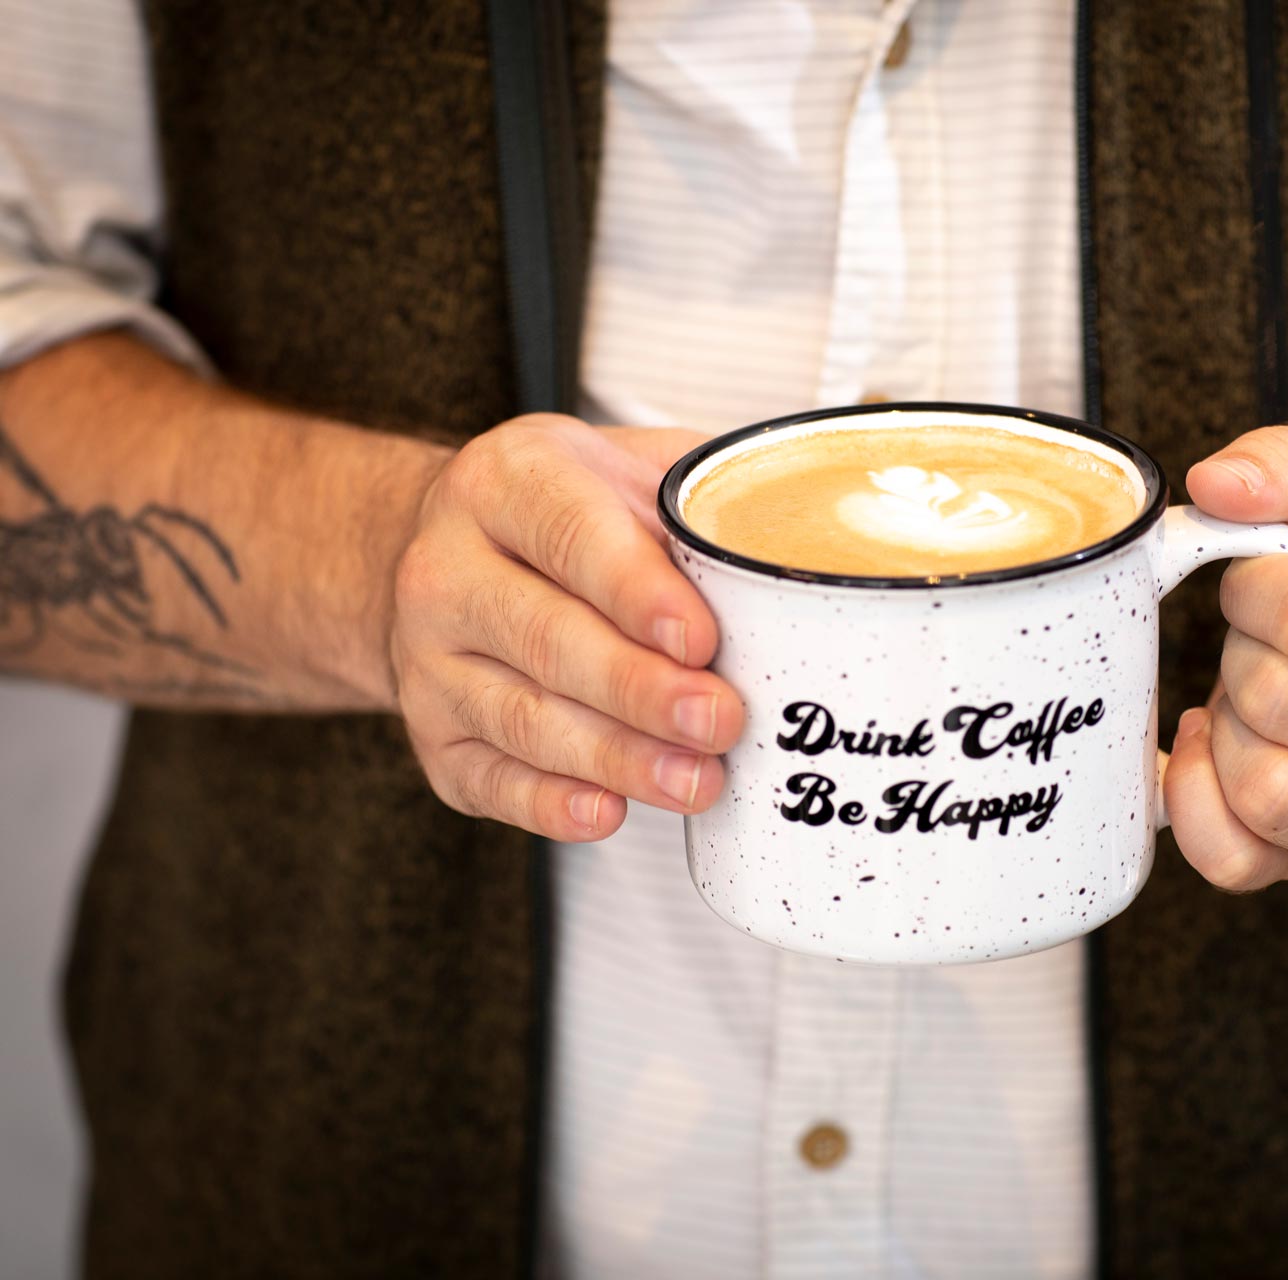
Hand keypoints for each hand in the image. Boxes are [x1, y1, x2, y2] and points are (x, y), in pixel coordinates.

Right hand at [390, 414, 742, 840]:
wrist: (455, 550)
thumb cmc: (576, 514)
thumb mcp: (631, 470)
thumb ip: (702, 501)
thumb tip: (813, 553)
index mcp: (505, 481)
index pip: (571, 533)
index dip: (636, 591)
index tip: (702, 638)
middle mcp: (447, 567)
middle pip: (547, 637)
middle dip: (642, 690)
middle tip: (722, 721)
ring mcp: (428, 657)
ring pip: (522, 718)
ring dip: (616, 758)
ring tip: (695, 781)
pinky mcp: (431, 733)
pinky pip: (487, 779)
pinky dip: (547, 804)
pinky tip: (607, 812)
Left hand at [1162, 424, 1287, 887]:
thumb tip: (1215, 485)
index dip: (1259, 583)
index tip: (1274, 573)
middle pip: (1273, 699)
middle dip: (1245, 649)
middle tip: (1275, 636)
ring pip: (1256, 784)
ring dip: (1231, 722)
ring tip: (1266, 689)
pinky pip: (1231, 859)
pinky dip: (1199, 798)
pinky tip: (1220, 745)